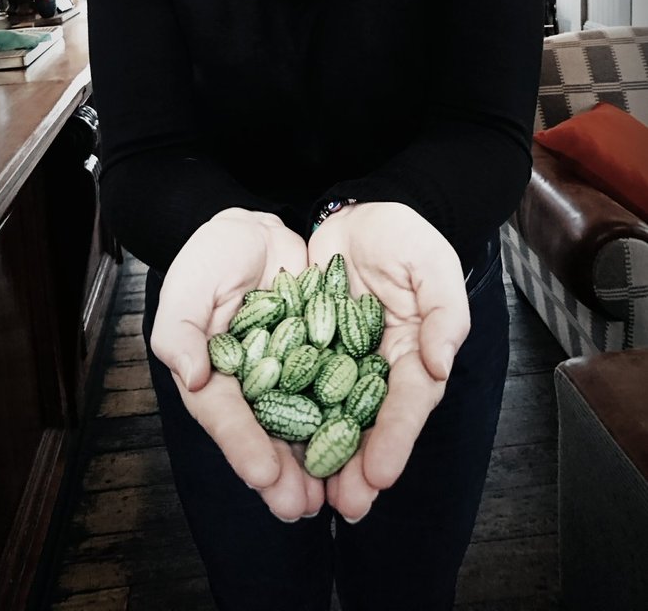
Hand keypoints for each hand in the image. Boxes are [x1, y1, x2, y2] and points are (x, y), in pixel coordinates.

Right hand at [150, 208, 323, 521]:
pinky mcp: (319, 356)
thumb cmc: (208, 259)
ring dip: (317, 459)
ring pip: (302, 423)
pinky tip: (364, 445)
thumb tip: (190, 378)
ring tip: (336, 495)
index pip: (224, 415)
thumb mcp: (186, 289)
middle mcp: (249, 386)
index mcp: (211, 378)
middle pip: (265, 434)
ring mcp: (285, 374)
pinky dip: (345, 418)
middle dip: (283, 473)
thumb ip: (180, 332)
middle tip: (301, 506)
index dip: (242, 445)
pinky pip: (333, 390)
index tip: (262, 475)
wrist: (252, 231)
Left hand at [308, 201, 470, 521]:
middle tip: (346, 504)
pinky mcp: (308, 351)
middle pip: (371, 424)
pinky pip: (297, 388)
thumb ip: (444, 312)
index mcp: (416, 352)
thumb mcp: (432, 264)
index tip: (381, 475)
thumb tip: (439, 363)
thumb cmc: (404, 236)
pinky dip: (288, 419)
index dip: (396, 439)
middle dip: (359, 467)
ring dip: (324, 457)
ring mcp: (343, 362)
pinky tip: (273, 448)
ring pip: (333, 417)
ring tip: (309, 496)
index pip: (410, 403)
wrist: (358, 212)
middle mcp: (380, 367)